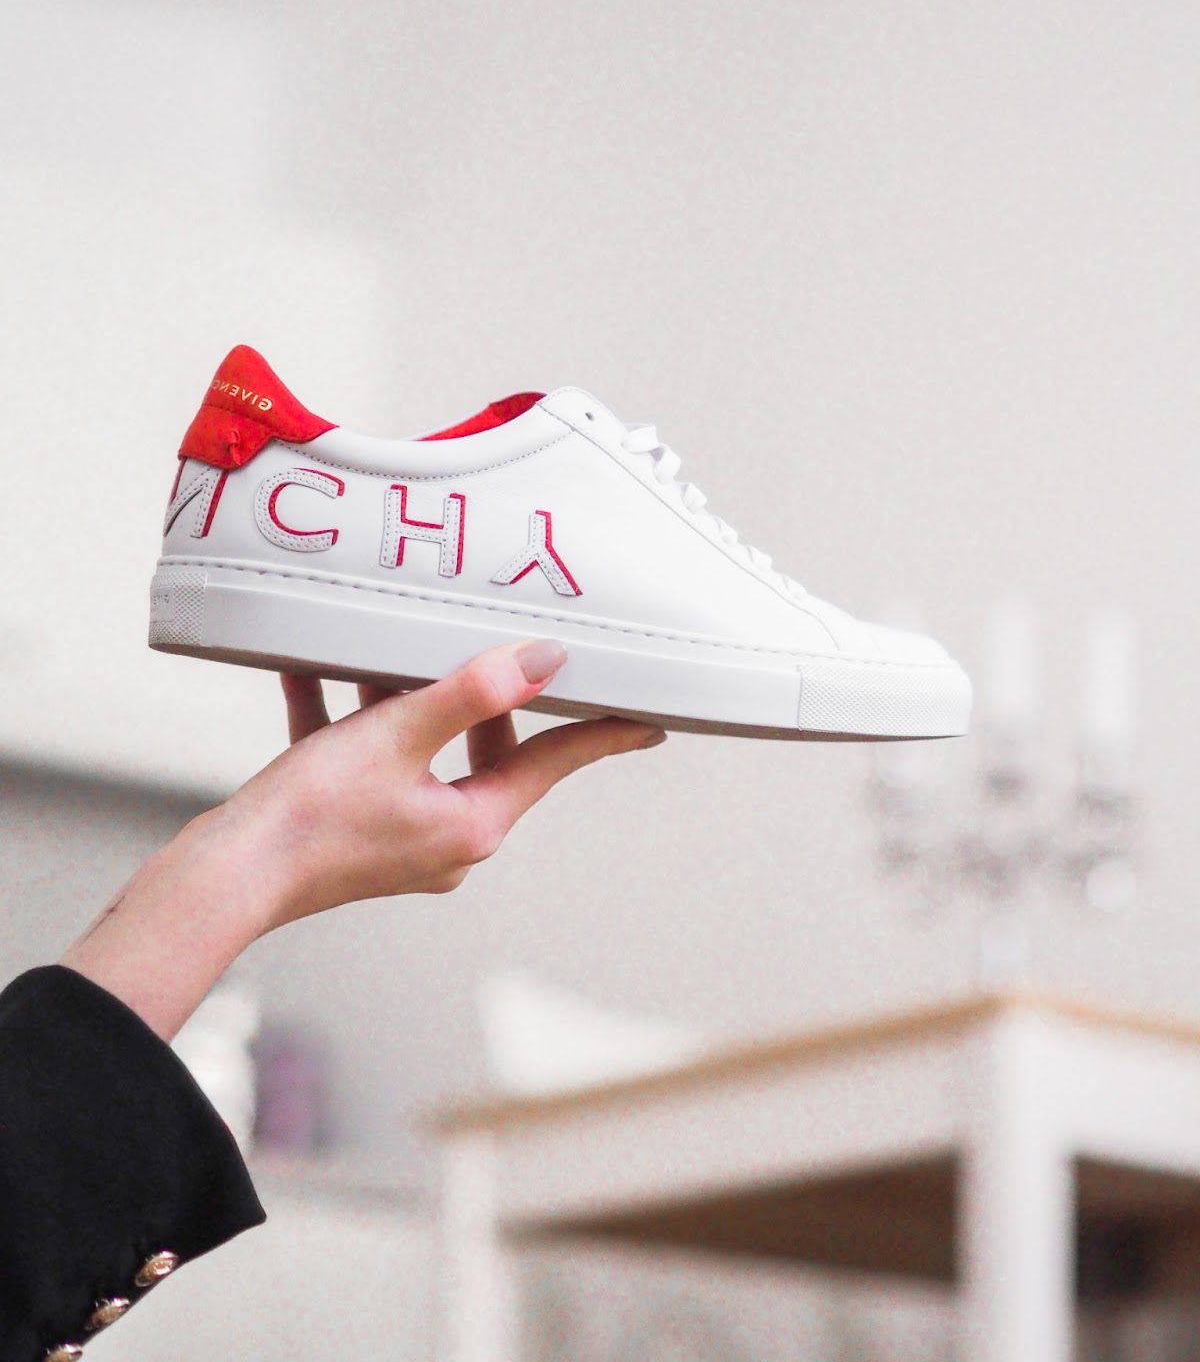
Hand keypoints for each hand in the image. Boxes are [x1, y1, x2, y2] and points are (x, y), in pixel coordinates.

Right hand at [236, 638, 664, 923]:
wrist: (224, 879)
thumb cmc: (311, 816)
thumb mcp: (398, 735)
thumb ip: (472, 692)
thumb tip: (543, 661)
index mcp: (474, 823)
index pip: (554, 763)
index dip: (603, 734)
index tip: (649, 721)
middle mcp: (448, 839)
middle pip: (486, 750)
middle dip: (478, 695)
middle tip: (488, 646)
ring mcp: (400, 839)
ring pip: (420, 749)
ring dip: (402, 698)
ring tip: (383, 647)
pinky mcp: (355, 833)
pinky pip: (363, 760)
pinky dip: (345, 719)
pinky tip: (309, 672)